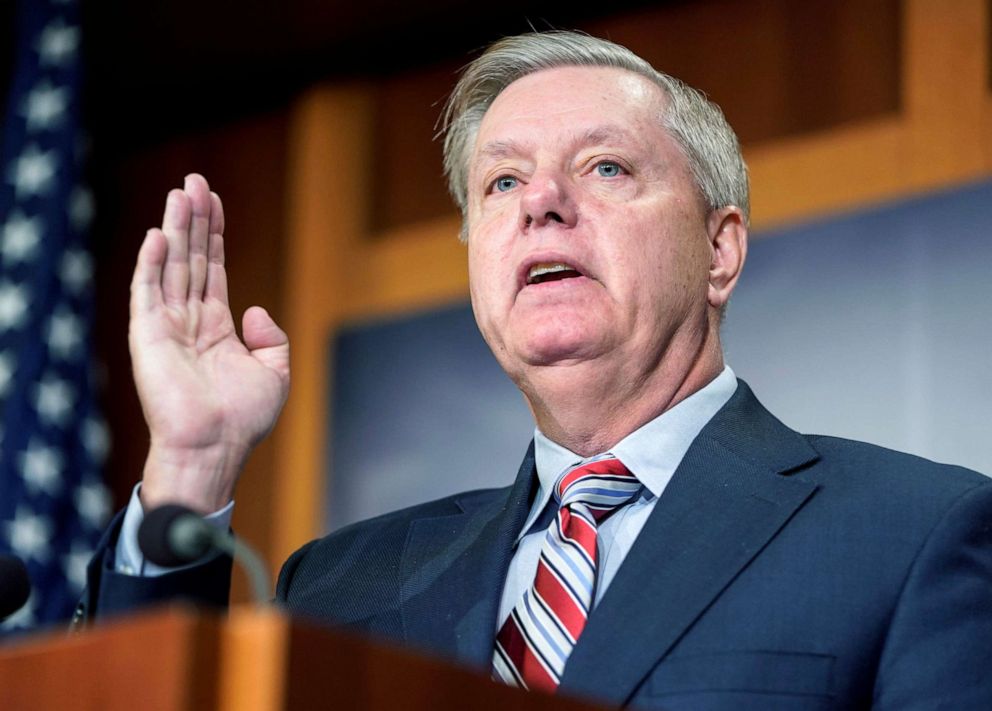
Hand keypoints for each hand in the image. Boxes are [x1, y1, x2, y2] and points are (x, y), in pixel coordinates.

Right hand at [130, 174, 289, 512]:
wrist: (216, 447)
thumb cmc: (243, 419)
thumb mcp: (275, 373)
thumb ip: (271, 338)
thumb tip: (256, 309)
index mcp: (216, 327)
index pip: (213, 268)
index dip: (214, 234)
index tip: (213, 200)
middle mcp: (189, 320)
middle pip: (192, 258)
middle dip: (194, 220)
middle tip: (194, 181)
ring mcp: (167, 326)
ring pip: (171, 266)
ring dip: (174, 229)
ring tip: (180, 193)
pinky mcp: (148, 337)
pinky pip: (147, 293)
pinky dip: (151, 264)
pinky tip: (157, 236)